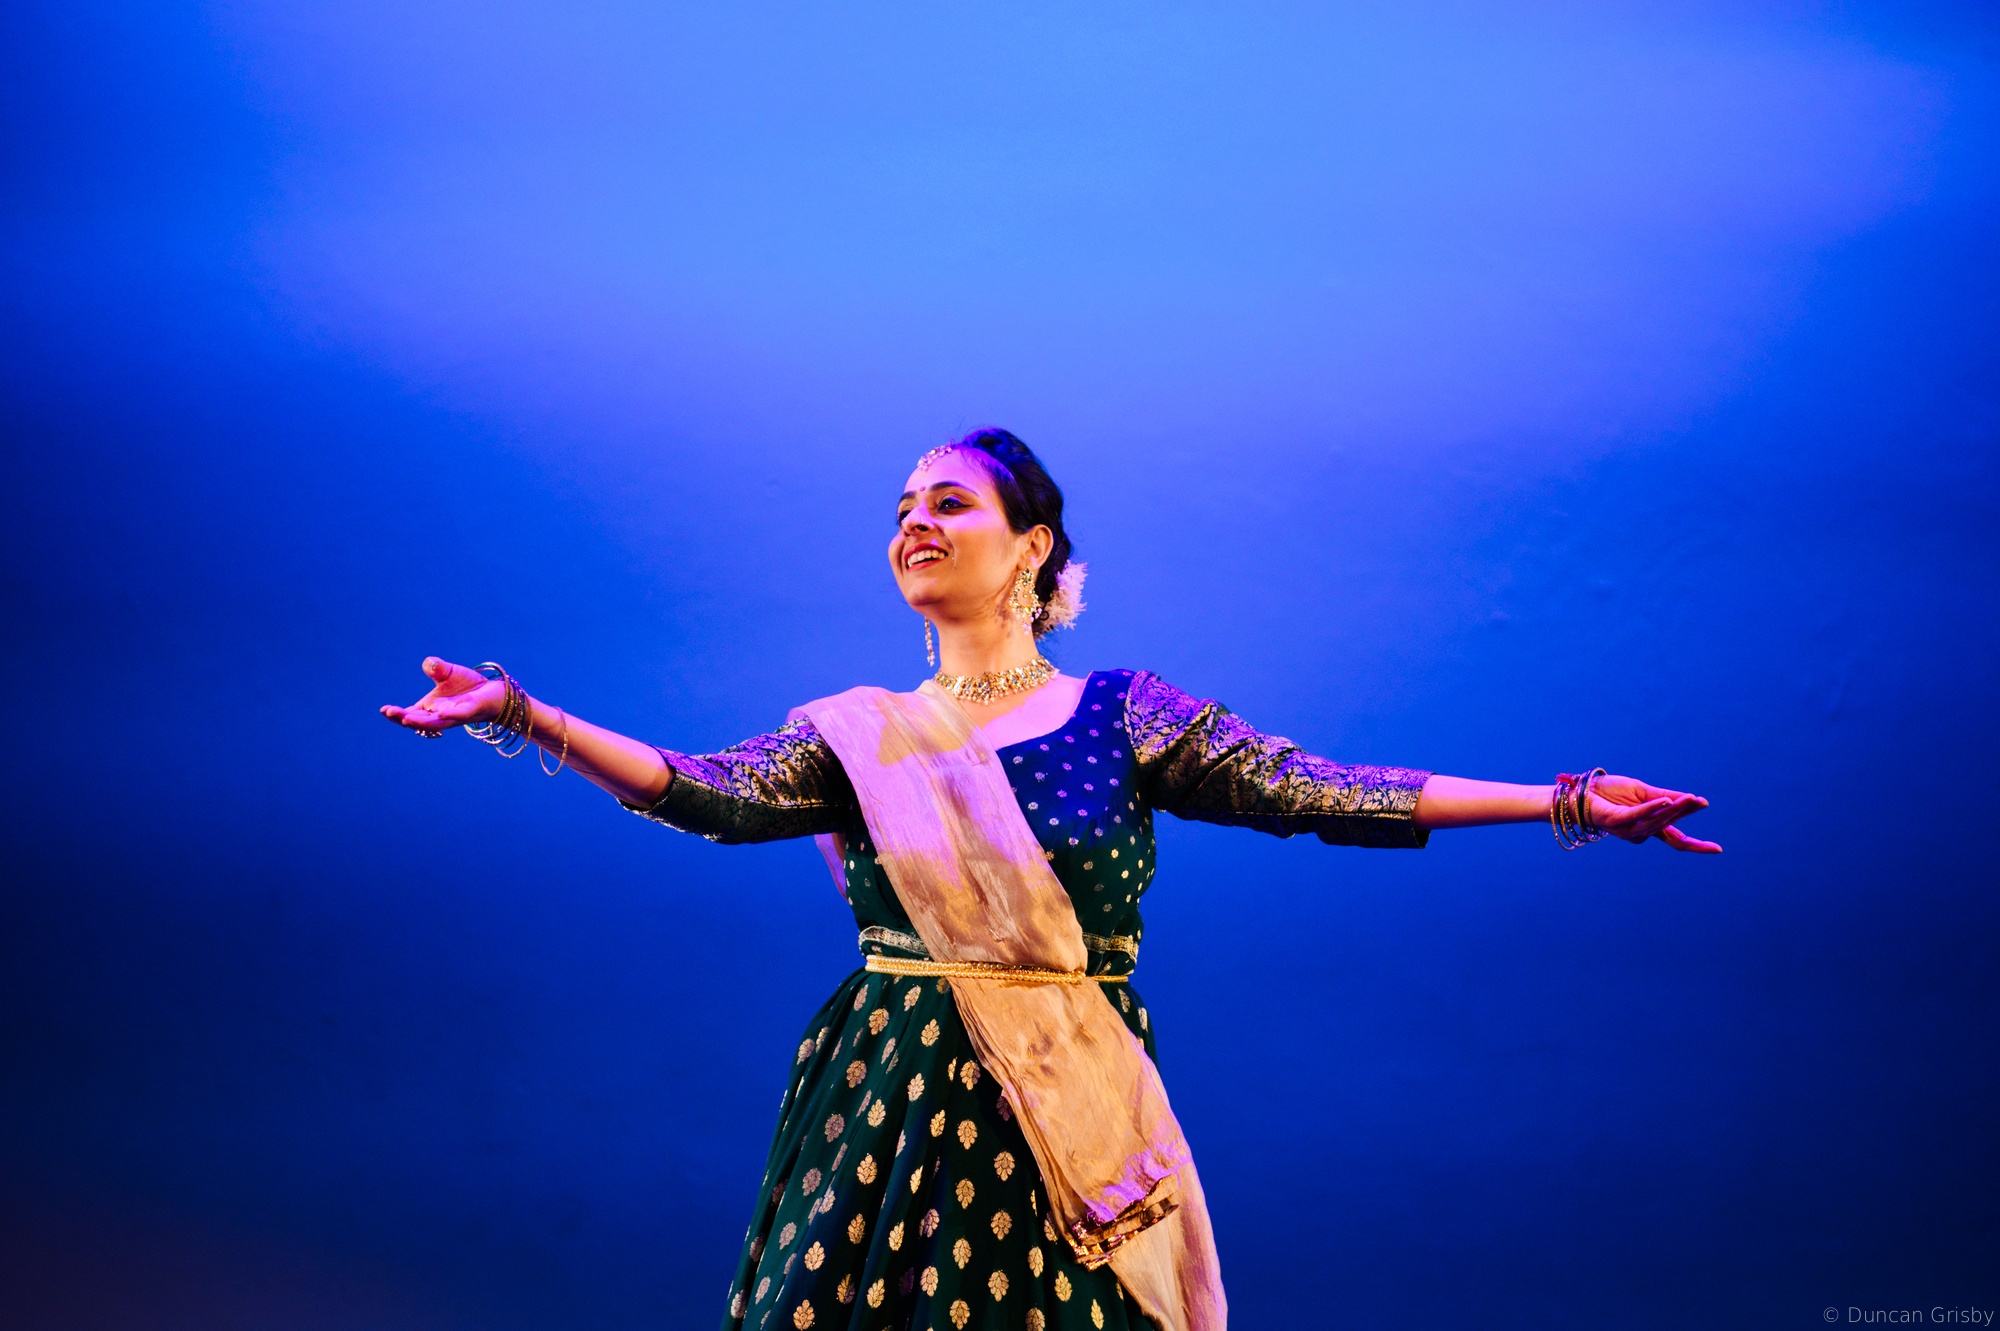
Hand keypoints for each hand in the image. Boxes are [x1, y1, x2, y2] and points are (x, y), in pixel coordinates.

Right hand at [380, 657, 505, 736]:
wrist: (493, 692)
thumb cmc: (467, 686)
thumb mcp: (448, 673)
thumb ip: (436, 668)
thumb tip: (429, 664)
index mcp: (430, 708)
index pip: (410, 714)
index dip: (397, 714)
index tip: (384, 710)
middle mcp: (440, 715)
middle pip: (418, 722)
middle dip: (403, 718)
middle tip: (390, 713)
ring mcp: (454, 716)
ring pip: (435, 724)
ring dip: (421, 723)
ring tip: (406, 718)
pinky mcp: (470, 712)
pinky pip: (459, 716)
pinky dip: (450, 716)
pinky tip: (441, 714)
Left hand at [1583, 774, 1720, 852]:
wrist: (1582, 790)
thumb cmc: (1611, 793)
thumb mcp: (1643, 792)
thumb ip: (1666, 796)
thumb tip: (1694, 799)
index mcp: (1648, 827)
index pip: (1677, 839)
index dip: (1696, 845)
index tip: (1718, 850)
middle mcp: (1639, 833)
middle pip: (1669, 826)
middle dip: (1685, 813)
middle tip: (1700, 801)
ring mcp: (1626, 829)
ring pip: (1656, 822)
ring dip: (1674, 809)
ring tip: (1689, 798)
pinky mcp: (1615, 820)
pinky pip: (1637, 816)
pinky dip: (1652, 808)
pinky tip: (1665, 801)